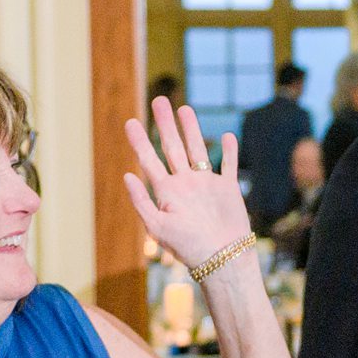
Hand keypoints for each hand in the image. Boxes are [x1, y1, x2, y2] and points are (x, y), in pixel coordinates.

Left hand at [123, 97, 252, 268]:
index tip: (131, 122)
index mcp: (167, 191)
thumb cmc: (188, 247)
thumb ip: (142, 201)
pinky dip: (229, 151)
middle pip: (172, 147)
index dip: (139, 141)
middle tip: (159, 100)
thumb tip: (127, 174)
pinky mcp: (229, 189)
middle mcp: (185, 183)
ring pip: (198, 150)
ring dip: (192, 130)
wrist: (221, 257)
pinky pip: (229, 165)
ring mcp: (207, 184)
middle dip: (165, 124)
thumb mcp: (157, 227)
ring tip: (184, 109)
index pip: (149, 159)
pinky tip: (228, 136)